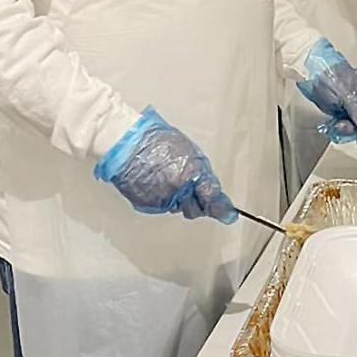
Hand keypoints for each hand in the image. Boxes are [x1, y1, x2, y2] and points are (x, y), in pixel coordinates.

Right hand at [94, 108, 235, 221]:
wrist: (128, 145)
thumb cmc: (157, 141)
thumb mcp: (189, 152)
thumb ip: (201, 174)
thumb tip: (211, 189)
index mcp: (191, 174)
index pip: (212, 198)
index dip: (221, 208)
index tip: (228, 214)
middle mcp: (178, 191)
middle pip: (195, 209)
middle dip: (197, 203)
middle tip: (191, 190)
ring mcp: (161, 200)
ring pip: (176, 208)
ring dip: (177, 199)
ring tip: (166, 177)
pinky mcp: (147, 205)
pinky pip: (161, 206)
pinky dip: (161, 198)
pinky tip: (155, 182)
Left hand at [297, 39, 356, 148]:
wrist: (313, 70)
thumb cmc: (332, 75)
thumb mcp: (347, 94)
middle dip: (355, 130)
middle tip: (342, 127)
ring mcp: (354, 108)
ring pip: (356, 128)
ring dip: (345, 130)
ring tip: (335, 125)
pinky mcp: (343, 112)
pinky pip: (345, 126)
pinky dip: (338, 129)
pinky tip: (332, 125)